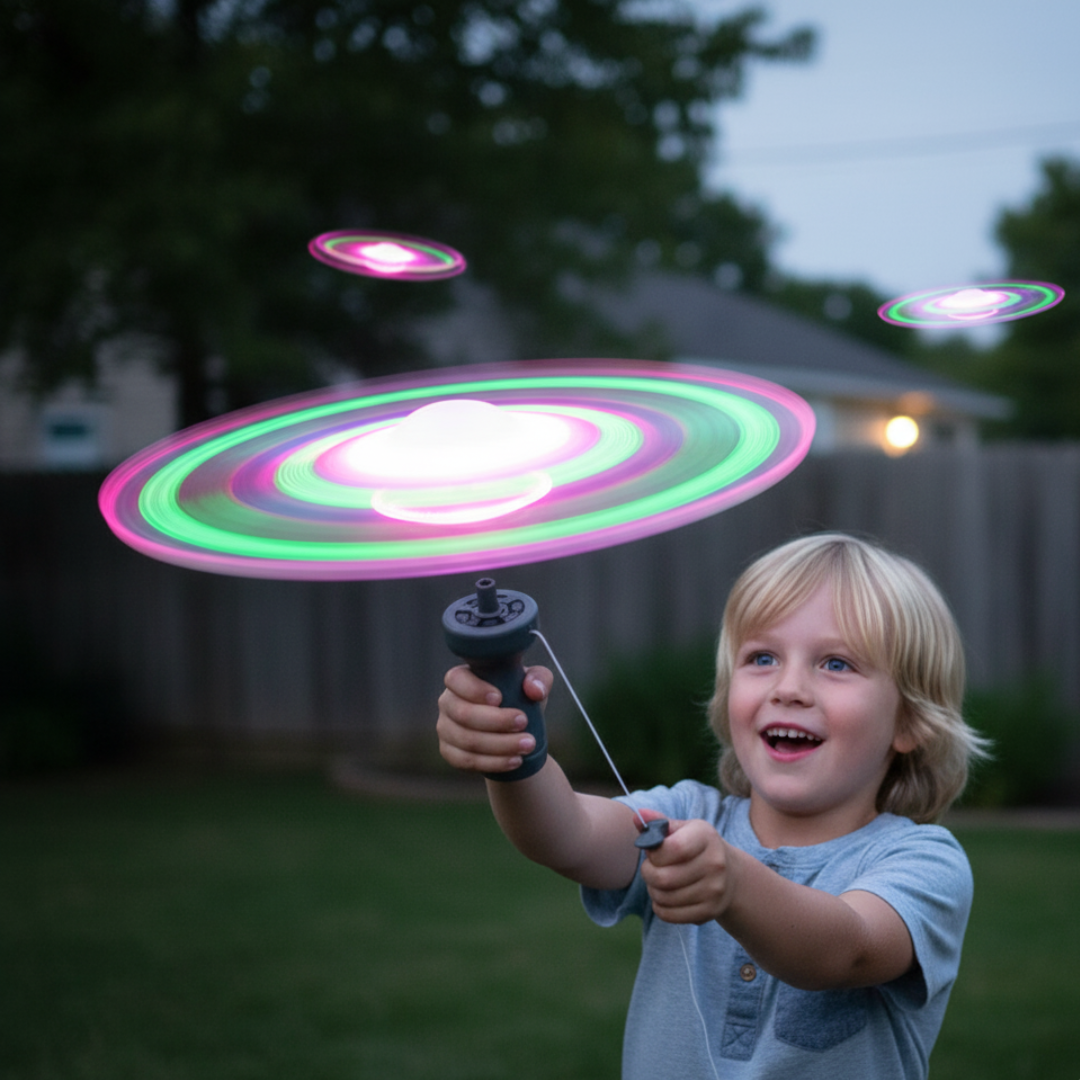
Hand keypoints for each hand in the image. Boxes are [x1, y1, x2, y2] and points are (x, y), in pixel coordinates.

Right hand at [436, 664, 552, 774]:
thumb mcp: (534, 681)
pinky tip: (515, 760)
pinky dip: (493, 762)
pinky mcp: (449, 752)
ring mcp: (445, 728)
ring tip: (528, 744)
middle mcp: (448, 702)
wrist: (514, 727)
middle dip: (496, 721)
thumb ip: (538, 678)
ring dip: (500, 745)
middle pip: (463, 714)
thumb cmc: (519, 694)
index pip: (456, 679)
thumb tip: (534, 691)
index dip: (474, 690)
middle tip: (523, 722)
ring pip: (467, 740)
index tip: (500, 698)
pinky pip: (466, 761)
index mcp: (461, 678)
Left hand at [638, 814, 733, 924]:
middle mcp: (715, 863)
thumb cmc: (696, 847)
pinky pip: (670, 915)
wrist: (730, 875)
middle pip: (663, 877)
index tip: (652, 852)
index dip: (653, 853)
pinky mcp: (710, 912)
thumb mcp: (683, 829)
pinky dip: (659, 907)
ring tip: (657, 882)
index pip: (672, 848)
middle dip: (647, 873)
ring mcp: (714, 890)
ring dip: (652, 890)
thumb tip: (638, 816)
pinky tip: (663, 897)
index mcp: (706, 836)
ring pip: (664, 897)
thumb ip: (658, 823)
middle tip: (649, 868)